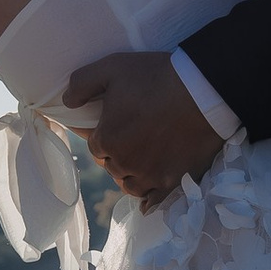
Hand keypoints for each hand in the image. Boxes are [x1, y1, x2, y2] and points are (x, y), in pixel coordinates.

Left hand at [61, 49, 227, 204]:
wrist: (204, 90)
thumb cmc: (156, 77)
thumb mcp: (111, 68)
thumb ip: (82, 84)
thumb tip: (66, 102)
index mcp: (107, 140)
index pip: (96, 146)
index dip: (105, 134)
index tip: (118, 123)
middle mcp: (124, 163)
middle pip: (112, 165)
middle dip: (117, 153)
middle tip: (134, 135)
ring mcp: (150, 175)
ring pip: (129, 184)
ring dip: (130, 174)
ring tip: (141, 160)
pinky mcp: (173, 181)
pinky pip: (153, 199)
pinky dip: (148, 199)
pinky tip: (146, 201)